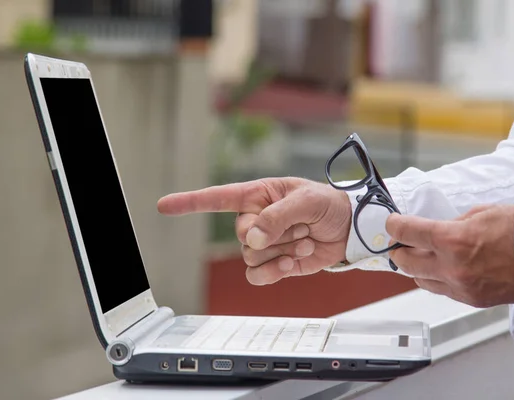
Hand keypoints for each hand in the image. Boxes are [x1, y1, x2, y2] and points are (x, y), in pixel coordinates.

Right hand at [157, 178, 351, 284]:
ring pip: (251, 256)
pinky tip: (293, 260)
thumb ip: (276, 216)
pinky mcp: (273, 263)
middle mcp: (255, 219)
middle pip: (242, 235)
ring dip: (283, 249)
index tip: (164, 205)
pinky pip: (257, 275)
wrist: (348, 230)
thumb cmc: (328, 204)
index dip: (190, 202)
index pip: (217, 198)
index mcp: (258, 195)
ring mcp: (263, 244)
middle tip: (301, 224)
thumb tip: (251, 239)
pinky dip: (275, 270)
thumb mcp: (306, 200)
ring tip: (305, 237)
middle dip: (274, 233)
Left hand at [386, 205, 513, 307]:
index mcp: (452, 240)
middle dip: (399, 251)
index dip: (394, 226)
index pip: (406, 233)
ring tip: (421, 256)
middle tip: (400, 243)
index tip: (392, 224)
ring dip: (415, 267)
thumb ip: (452, 223)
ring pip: (420, 281)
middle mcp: (451, 267)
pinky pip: (442, 291)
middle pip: (405, 262)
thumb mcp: (480, 213)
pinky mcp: (471, 300)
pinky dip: (436, 279)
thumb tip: (435, 230)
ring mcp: (461, 287)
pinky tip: (442, 268)